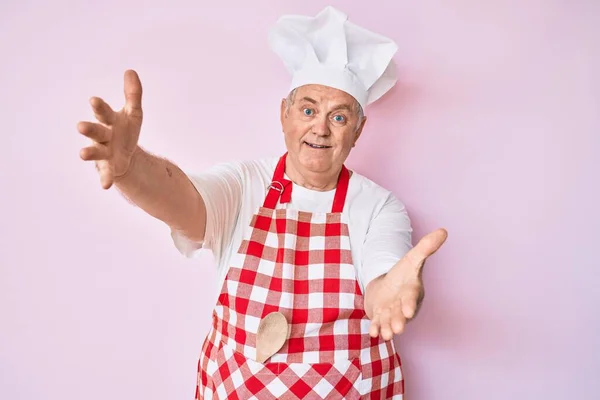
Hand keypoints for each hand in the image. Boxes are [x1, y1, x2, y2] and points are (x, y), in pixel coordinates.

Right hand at [77, 69, 143, 188]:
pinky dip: (105, 178)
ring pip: (95, 152)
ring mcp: (103, 153)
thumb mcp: (133, 113)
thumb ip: (133, 94)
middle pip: (95, 131)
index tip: (94, 100)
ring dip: (89, 153)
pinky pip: (105, 173)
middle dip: (88, 129)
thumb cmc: (126, 130)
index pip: (103, 112)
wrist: (127, 155)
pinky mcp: (108, 168)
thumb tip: (131, 71)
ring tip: (82, 154)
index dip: (99, 107)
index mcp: (108, 121)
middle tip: (80, 126)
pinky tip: (106, 185)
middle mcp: (102, 136)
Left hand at [365, 228, 447, 339]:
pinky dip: (376, 328)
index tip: (408, 311)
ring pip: (389, 322)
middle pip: (400, 314)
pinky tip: (373, 332)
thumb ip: (426, 247)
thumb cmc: (403, 275)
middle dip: (399, 321)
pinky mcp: (380, 317)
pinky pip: (378, 324)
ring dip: (387, 328)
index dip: (410, 304)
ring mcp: (391, 313)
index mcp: (411, 292)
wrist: (390, 287)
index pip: (411, 298)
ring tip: (384, 335)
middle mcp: (402, 305)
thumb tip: (443, 230)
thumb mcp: (412, 259)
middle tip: (397, 329)